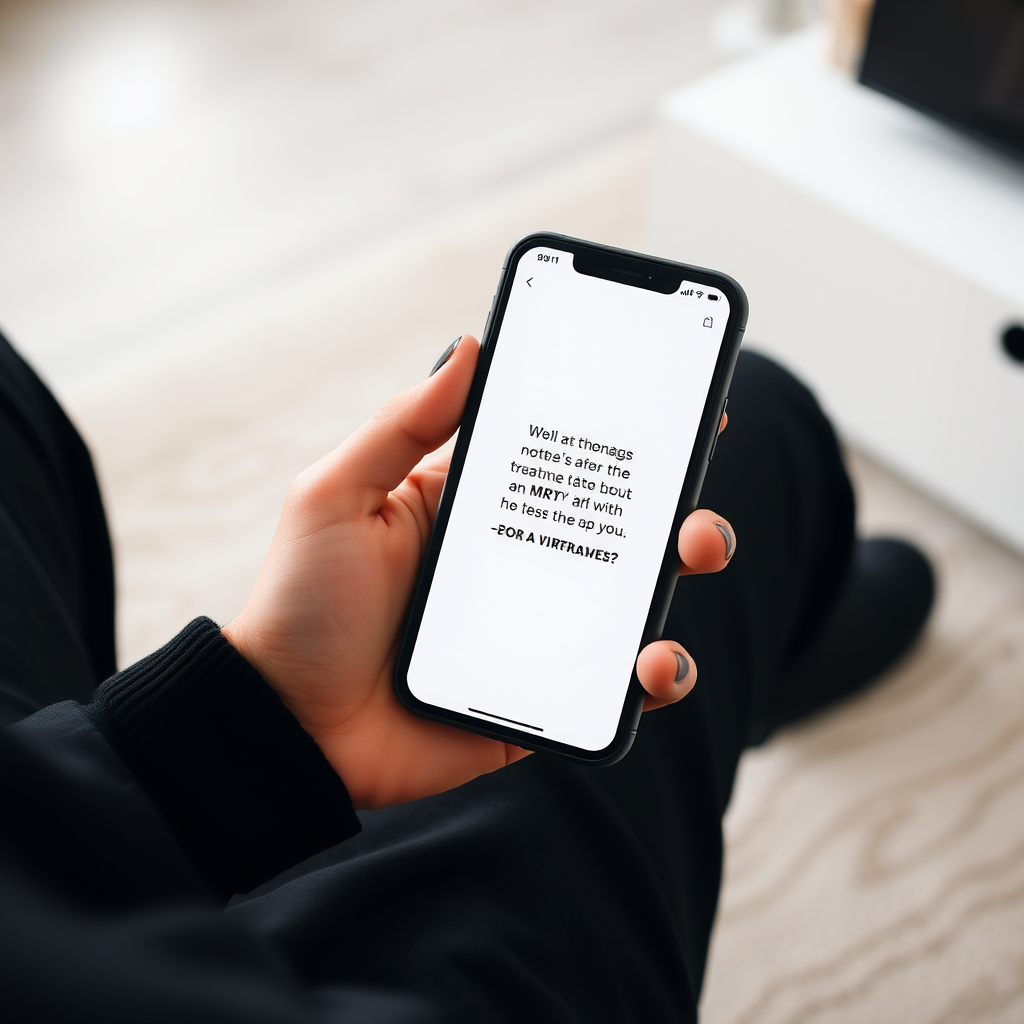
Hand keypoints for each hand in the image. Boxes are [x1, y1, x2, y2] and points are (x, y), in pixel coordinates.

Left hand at [222, 335, 735, 809]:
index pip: (561, 457)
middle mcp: (517, 562)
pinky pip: (616, 686)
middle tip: (690, 489)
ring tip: (693, 553)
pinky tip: (649, 664)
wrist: (289, 726)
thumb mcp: (337, 496)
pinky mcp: (544, 698)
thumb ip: (404, 425)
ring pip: (636, 598)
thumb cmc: (302, 605)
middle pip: (617, 524)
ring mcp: (537, 629)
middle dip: (675, 498)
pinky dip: (655, 674)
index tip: (676, 398)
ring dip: (684, 569)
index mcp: (475, 507)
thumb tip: (470, 346)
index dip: (621, 430)